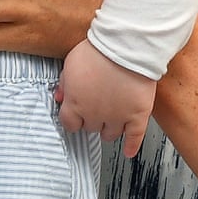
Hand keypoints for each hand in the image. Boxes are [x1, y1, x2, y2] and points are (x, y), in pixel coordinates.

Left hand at [55, 39, 154, 157]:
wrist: (125, 46)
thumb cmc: (97, 51)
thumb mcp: (71, 63)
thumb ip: (64, 83)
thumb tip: (60, 97)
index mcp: (76, 103)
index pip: (69, 124)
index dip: (72, 119)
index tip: (75, 117)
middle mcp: (95, 115)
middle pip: (90, 128)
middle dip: (91, 119)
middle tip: (96, 110)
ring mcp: (117, 117)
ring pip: (110, 134)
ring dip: (108, 129)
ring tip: (110, 122)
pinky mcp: (137, 116)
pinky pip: (135, 137)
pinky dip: (132, 146)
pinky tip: (129, 151)